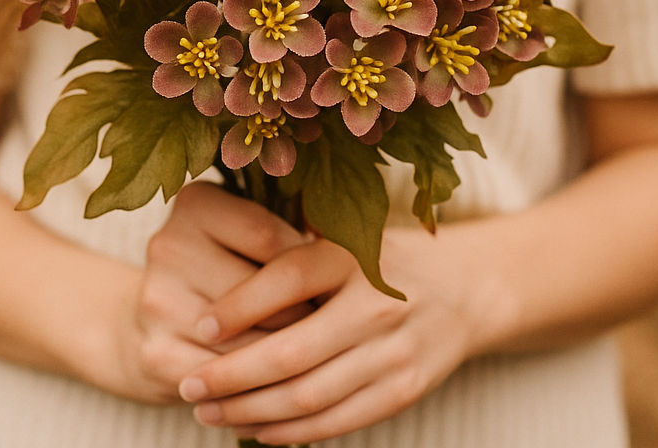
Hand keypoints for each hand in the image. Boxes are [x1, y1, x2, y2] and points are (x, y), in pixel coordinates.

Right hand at [128, 182, 311, 403]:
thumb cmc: (223, 267)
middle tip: (329, 324)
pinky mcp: (156, 352)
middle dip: (301, 311)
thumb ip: (290, 225)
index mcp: (196, 202)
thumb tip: (350, 235)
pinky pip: (226, 379)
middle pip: (258, 289)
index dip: (304, 262)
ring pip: (248, 338)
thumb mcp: (246, 233)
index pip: (266, 234)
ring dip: (285, 352)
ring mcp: (158, 299)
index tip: (327, 278)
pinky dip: (258, 385)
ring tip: (309, 353)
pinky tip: (278, 381)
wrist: (153, 321)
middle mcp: (169, 244)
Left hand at [177, 225, 486, 443]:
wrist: (468, 287)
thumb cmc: (389, 255)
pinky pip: (339, 421)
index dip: (239, 304)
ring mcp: (394, 351)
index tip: (201, 326)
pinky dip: (292, 432)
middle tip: (190, 385)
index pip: (287, 278)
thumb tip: (226, 235)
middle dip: (233, 375)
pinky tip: (257, 429)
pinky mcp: (404, 388)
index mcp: (355, 254)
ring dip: (252, 410)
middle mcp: (375, 303)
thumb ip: (298, 233)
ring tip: (209, 411)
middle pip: (292, 350)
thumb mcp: (351, 230)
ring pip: (310, 395)